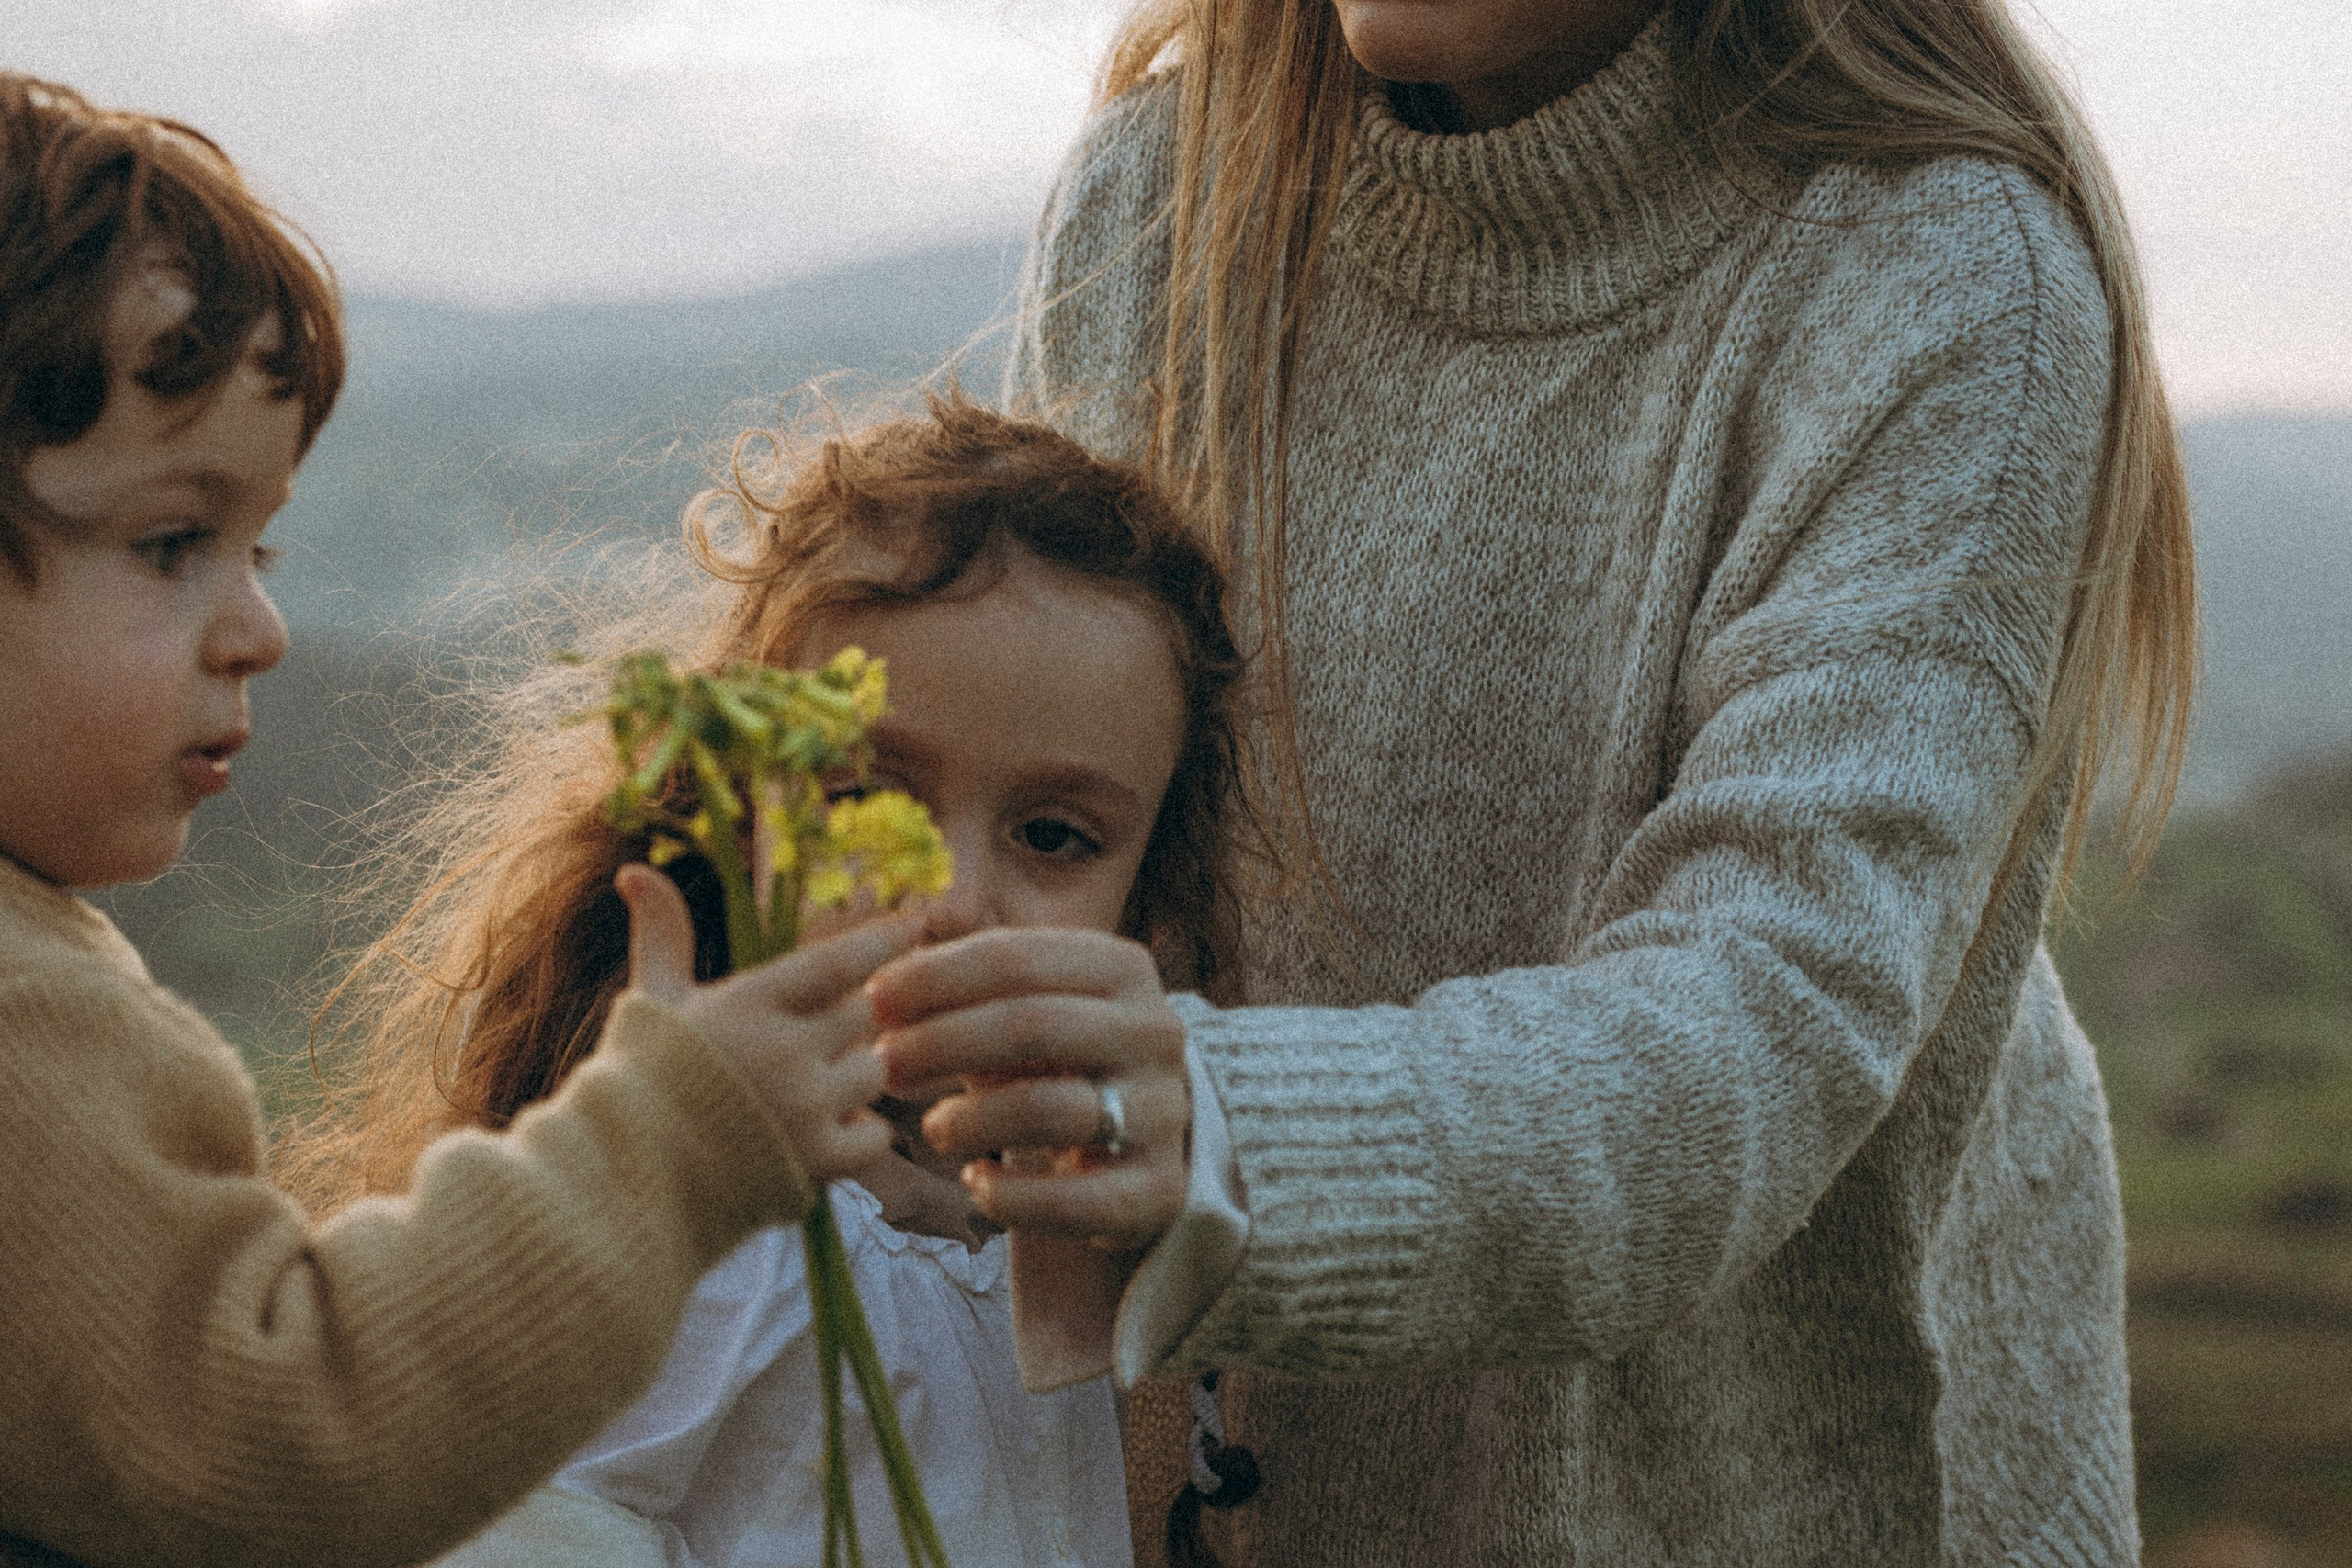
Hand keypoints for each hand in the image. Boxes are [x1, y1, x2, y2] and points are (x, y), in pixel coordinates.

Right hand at [617, 863, 908, 1182]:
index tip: (918, 922)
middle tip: (839, 1028)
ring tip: (816, 1083)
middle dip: (858, 1018)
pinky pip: (875, 1134)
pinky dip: (860, 1131)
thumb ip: (663, 934)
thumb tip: (633, 869)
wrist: (625, 1177)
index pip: (835, 962)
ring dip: (860, 1073)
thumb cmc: (642, 1080)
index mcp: (748, 1004)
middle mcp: (783, 1051)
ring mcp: (804, 1108)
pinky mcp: (816, 1162)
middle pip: (864, 1014)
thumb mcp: (654, 999)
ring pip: (875, 1071)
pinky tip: (823, 1129)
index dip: (881, 941)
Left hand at [867, 927, 1188, 1249]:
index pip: (1015, 956)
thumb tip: (876, 987)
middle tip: (882, 1065)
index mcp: (1123, 968)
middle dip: (940, 1042)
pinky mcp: (1158, 1191)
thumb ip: (965, 988)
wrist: (1141, 1143)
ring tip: (934, 1129)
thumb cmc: (1057, 1062)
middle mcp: (1156, 1031)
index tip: (873, 1001)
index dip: (934, 977)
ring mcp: (1164, 1112)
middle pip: (1031, 1024)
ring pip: (1047, 1108)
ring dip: (968, 1121)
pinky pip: (1069, 1200)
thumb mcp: (1026, 1007)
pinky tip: (978, 1182)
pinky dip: (1007, 1196)